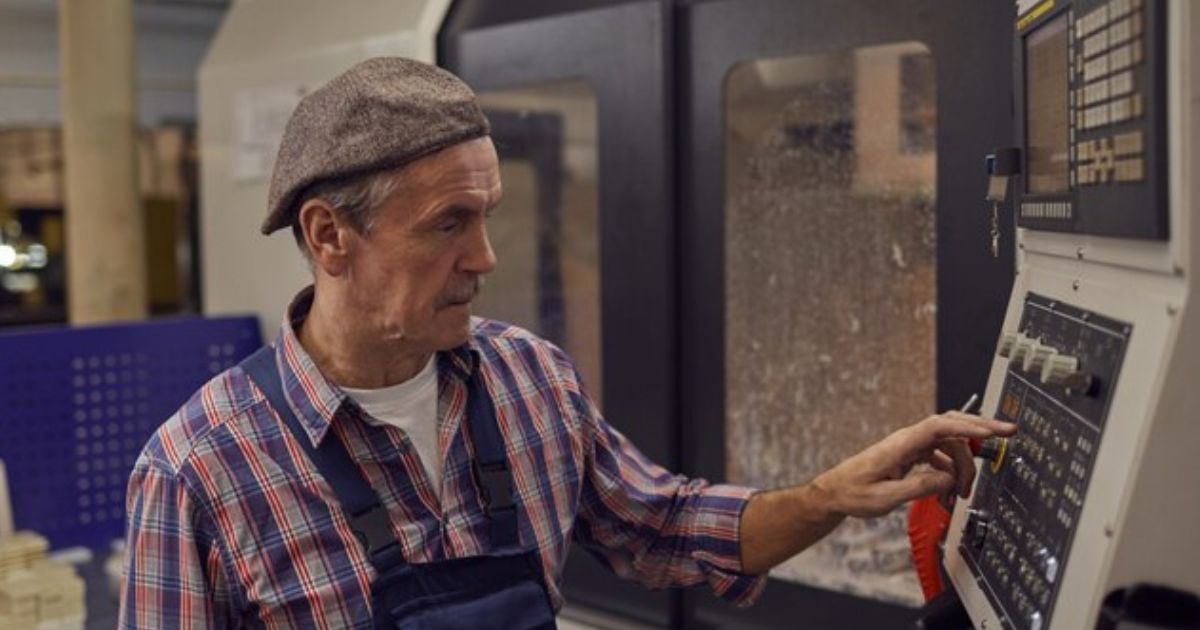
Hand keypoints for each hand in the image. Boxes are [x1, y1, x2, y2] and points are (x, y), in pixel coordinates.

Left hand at [810, 412, 1016, 518]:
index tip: (993, 431)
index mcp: (900, 444)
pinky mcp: (910, 456)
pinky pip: (939, 457)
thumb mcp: (885, 497)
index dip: (968, 426)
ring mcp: (910, 447)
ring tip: (963, 493)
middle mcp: (907, 440)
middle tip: (1008, 434)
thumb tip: (948, 480)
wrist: (834, 493)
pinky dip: (950, 472)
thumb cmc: (853, 493)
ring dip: (962, 466)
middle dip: (980, 428)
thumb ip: (918, 488)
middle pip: (951, 427)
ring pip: (948, 445)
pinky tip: (949, 491)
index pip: (939, 426)